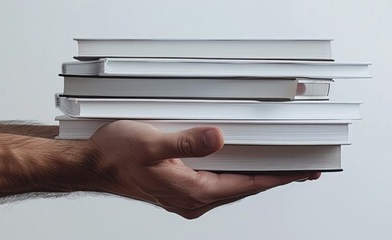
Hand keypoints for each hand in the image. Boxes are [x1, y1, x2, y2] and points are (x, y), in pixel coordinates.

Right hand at [84, 120, 320, 218]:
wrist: (93, 165)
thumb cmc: (117, 155)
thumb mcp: (153, 142)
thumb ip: (188, 141)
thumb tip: (218, 138)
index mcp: (192, 191)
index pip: (246, 185)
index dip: (275, 177)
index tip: (298, 172)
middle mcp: (192, 199)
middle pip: (242, 188)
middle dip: (271, 178)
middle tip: (298, 169)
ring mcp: (185, 198)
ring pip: (230, 188)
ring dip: (253, 177)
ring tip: (275, 168)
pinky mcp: (179, 191)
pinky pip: (216, 186)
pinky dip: (233, 176)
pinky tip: (237, 167)